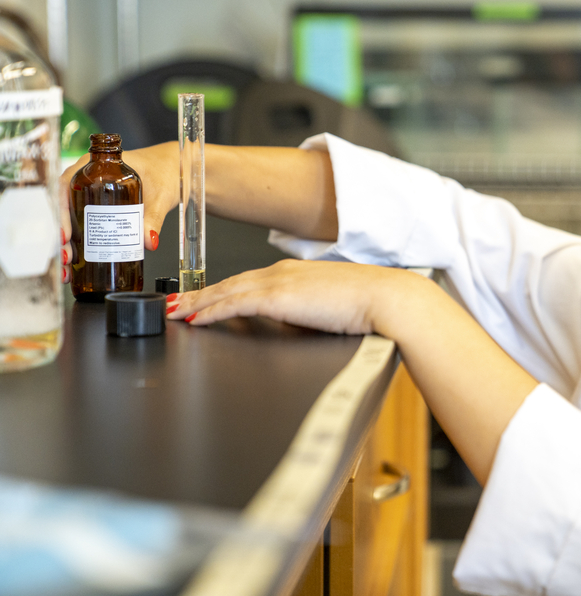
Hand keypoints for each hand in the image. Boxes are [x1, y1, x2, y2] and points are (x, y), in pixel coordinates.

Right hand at [60, 141, 180, 280]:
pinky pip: (85, 222)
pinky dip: (80, 241)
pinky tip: (78, 262)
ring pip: (73, 217)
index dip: (63, 210)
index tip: (66, 234)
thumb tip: (149, 241)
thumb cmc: (165, 172)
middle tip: (68, 257)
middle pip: (67, 206)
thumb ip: (154, 218)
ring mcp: (94, 192)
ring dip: (69, 242)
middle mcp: (91, 177)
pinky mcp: (102, 206)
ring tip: (69, 266)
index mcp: (100, 166)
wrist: (175, 169)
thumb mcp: (161, 196)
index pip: (68, 184)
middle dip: (63, 234)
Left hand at [165, 259, 427, 335]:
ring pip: (227, 291)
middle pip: (231, 283)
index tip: (205, 299)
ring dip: (198, 302)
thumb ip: (310, 312)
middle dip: (201, 294)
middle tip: (176, 302)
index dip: (224, 291)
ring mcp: (280, 283)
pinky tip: (196, 319)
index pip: (251, 282)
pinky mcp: (279, 297)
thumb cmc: (372, 305)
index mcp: (298, 274)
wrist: (387, 298)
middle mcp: (284, 273)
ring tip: (176, 311)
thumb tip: (298, 324)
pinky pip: (235, 304)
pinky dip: (212, 311)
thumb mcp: (333, 307)